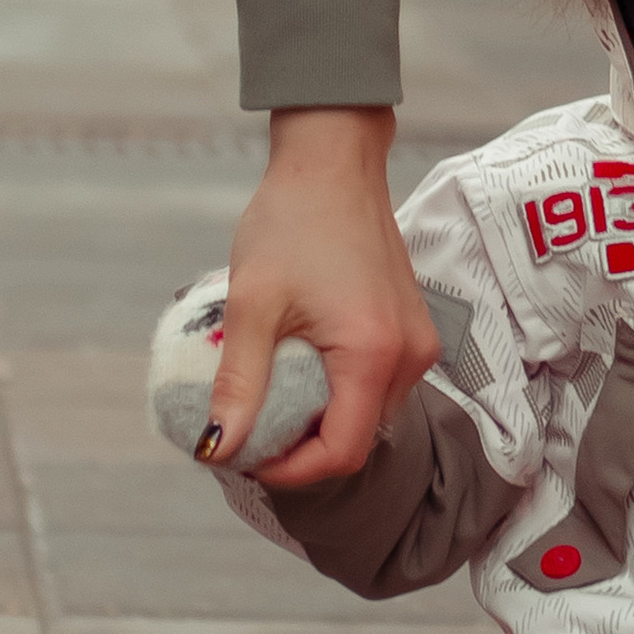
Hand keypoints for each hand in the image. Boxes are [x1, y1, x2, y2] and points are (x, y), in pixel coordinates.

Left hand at [201, 106, 437, 486]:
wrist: (332, 162)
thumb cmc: (292, 220)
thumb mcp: (252, 304)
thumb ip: (239, 382)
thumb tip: (216, 446)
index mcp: (373, 354)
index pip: (342, 452)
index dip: (291, 470)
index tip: (244, 455)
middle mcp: (409, 356)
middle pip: (357, 439)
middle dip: (301, 447)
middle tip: (248, 427)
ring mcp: (417, 343)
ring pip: (368, 416)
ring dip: (319, 420)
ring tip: (269, 397)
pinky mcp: (412, 331)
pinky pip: (377, 386)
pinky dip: (337, 393)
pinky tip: (299, 369)